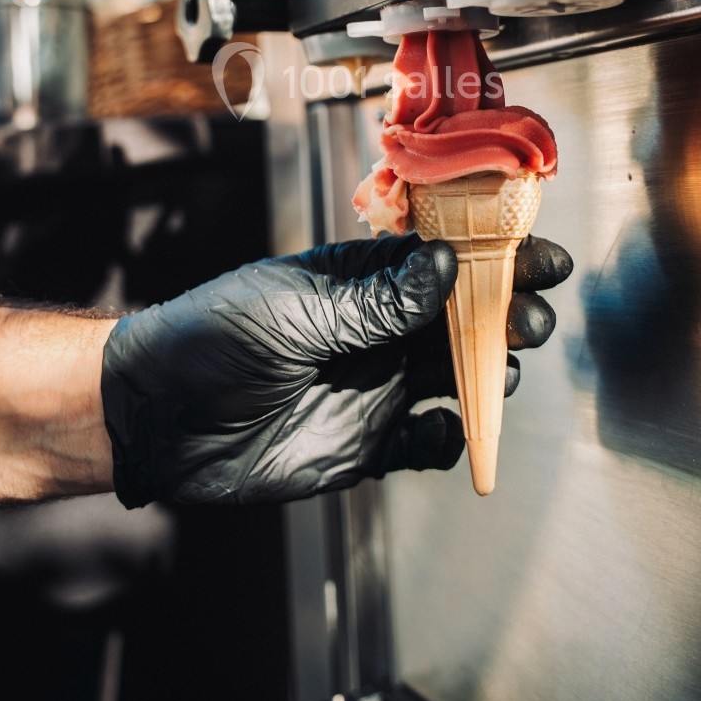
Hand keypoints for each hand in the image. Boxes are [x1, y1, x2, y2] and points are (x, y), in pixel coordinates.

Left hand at [101, 233, 571, 507]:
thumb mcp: (295, 310)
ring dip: (487, 375)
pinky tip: (444, 432)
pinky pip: (423, 443)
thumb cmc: (213, 337)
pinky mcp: (365, 445)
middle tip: (532, 317)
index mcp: (359, 281)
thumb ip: (374, 300)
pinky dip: (446, 440)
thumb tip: (447, 265)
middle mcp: (377, 331)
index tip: (543, 256)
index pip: (441, 262)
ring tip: (500, 370)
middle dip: (505, 314)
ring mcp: (375, 387)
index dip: (493, 257)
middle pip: (461, 321)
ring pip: (454, 379)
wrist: (157, 417)